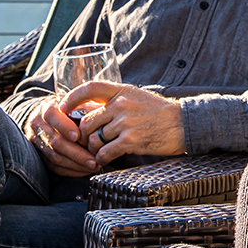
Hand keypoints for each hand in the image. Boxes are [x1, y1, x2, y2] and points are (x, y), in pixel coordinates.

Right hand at [24, 100, 96, 176]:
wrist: (48, 116)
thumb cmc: (70, 108)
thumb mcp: (76, 101)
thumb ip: (86, 107)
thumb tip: (102, 116)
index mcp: (48, 107)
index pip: (52, 116)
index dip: (65, 127)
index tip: (78, 136)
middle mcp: (39, 124)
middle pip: (55, 141)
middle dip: (76, 153)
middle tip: (93, 159)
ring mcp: (37, 141)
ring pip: (55, 156)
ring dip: (76, 164)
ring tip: (93, 166)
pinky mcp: (39, 155)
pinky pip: (54, 166)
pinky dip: (70, 170)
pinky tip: (84, 170)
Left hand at [65, 81, 185, 162]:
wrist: (184, 123)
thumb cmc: (160, 112)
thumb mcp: (138, 97)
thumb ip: (116, 101)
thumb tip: (91, 109)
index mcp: (122, 92)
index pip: (90, 88)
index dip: (72, 98)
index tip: (63, 107)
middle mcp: (121, 105)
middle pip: (87, 121)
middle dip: (84, 135)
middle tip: (88, 142)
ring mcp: (125, 123)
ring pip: (94, 139)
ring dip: (94, 149)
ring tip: (100, 152)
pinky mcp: (131, 141)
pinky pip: (105, 152)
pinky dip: (102, 158)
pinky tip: (107, 159)